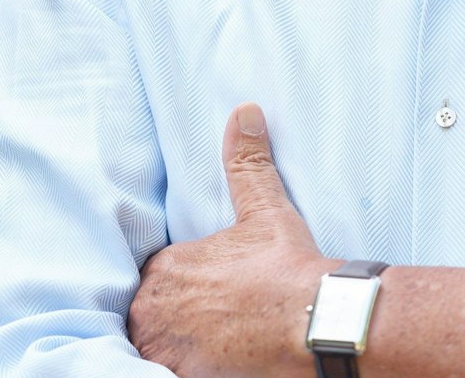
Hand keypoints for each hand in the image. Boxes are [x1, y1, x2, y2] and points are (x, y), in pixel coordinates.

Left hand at [129, 103, 329, 376]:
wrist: (314, 322)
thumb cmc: (287, 267)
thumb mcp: (265, 209)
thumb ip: (247, 161)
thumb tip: (244, 112)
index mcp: (168, 267)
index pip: (157, 277)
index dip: (180, 285)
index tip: (208, 291)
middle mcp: (154, 307)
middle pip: (150, 313)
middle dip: (174, 316)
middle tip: (213, 320)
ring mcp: (163, 347)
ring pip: (153, 345)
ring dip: (172, 344)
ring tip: (210, 345)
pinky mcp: (178, 377)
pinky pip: (160, 375)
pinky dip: (178, 368)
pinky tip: (207, 365)